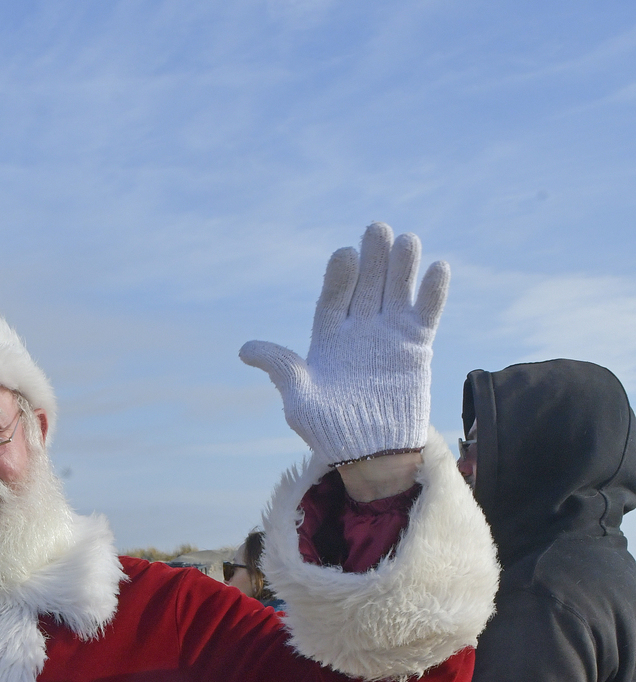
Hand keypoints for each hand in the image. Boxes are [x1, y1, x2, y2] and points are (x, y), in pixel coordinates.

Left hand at [240, 222, 448, 465]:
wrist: (370, 452)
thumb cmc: (329, 429)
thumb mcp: (299, 399)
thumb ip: (281, 367)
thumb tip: (245, 350)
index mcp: (328, 337)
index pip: (333, 297)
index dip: (339, 277)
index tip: (344, 255)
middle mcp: (359, 329)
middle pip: (367, 285)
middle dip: (372, 259)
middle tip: (377, 229)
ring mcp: (389, 335)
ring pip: (397, 292)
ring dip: (402, 267)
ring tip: (406, 241)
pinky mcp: (416, 346)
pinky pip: (426, 314)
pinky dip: (432, 292)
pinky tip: (438, 268)